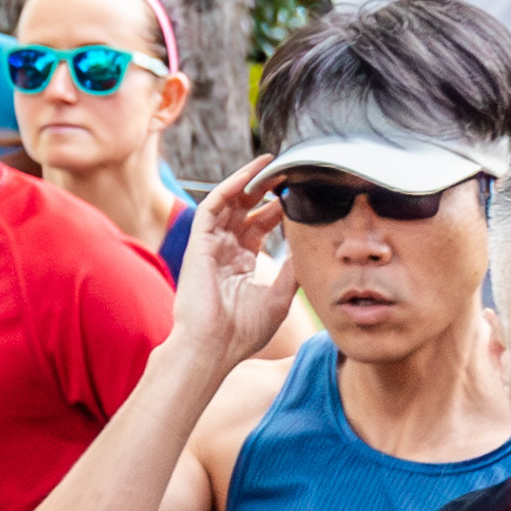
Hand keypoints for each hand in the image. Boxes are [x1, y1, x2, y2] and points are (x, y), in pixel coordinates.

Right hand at [172, 174, 309, 362]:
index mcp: (242, 264)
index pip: (259, 227)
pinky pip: (212, 207)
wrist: (214, 347)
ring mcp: (211, 246)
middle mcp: (225, 251)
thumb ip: (293, 270)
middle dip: (265, 189)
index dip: (277, 209)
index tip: (300, 194)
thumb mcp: (280, 296)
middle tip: (289, 172)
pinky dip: (229, 188)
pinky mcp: (198, 243)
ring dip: (248, 182)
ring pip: (228, 203)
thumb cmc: (243, 331)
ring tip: (271, 164)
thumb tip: (312, 248)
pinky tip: (249, 174)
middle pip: (244, 210)